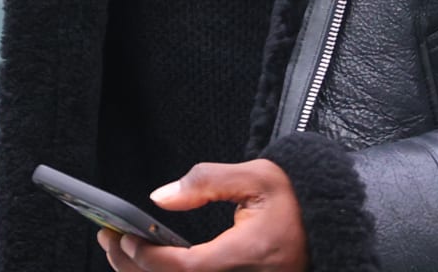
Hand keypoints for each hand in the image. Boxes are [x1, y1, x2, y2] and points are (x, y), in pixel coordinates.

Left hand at [96, 159, 306, 271]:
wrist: (329, 223)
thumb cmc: (295, 198)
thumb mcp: (256, 176)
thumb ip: (206, 182)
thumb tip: (161, 198)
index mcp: (249, 254)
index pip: (189, 267)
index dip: (151, 257)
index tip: (124, 237)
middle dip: (135, 268)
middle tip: (108, 240)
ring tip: (120, 252)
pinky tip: (148, 265)